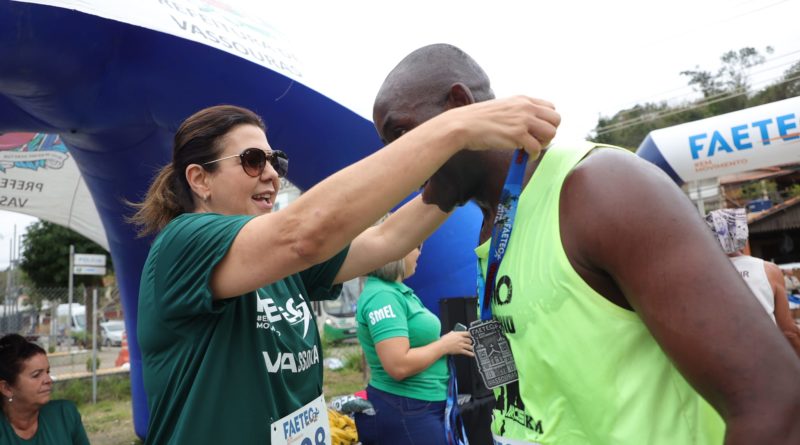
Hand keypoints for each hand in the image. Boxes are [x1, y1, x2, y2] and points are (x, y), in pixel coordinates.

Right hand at [439, 331, 473, 356]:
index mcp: (459, 334)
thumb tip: (453, 332)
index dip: (470, 335)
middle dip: (470, 342)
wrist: (442, 346)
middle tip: (471, 343)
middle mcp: (461, 339)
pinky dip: (470, 354)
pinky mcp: (460, 350)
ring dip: (471, 347)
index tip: (471, 336)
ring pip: (469, 346)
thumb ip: (453, 333)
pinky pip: (467, 352)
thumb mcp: (449, 334)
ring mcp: (461, 345)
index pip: (467, 333)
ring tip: (472, 348)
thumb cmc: (444, 340)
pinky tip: (473, 354)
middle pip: (469, 340)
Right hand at [442, 95, 559, 158]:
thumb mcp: (503, 107)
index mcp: (523, 100)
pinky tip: (524, 156)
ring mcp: (523, 120)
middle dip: (549, 133)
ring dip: (543, 144)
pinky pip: (537, 148)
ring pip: (551, 133)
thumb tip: (528, 126)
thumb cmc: (478, 119)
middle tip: (537, 141)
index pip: (551, 108)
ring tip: (530, 148)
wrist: (462, 124)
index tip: (537, 131)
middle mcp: (526, 107)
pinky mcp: (517, 135)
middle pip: (556, 120)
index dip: (547, 122)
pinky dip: (533, 155)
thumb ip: (518, 112)